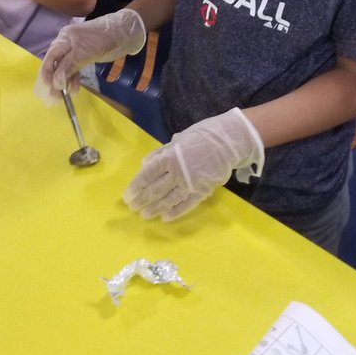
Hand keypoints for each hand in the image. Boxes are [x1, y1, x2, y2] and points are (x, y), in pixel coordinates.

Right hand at [35, 9, 145, 101]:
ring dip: (64, 82)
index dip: (47, 73)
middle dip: (54, 80)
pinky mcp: (85, 56)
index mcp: (64, 39)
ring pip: (65, 68)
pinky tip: (75, 89)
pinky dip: (74, 79)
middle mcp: (67, 44)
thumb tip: (55, 83)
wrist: (124, 32)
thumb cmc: (102, 39)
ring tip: (65, 97)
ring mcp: (76, 50)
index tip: (47, 88)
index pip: (50, 57)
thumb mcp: (84, 52)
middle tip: (55, 97)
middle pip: (56, 64)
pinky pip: (75, 68)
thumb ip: (69, 66)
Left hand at [123, 108, 264, 221]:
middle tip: (132, 207)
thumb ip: (161, 153)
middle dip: (141, 200)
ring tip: (144, 215)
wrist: (228, 142)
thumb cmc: (201, 137)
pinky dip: (175, 212)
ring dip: (154, 209)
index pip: (147, 175)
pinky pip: (186, 205)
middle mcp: (177, 173)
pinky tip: (165, 218)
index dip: (136, 186)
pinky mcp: (202, 192)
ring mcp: (190, 184)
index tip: (127, 194)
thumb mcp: (178, 140)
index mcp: (169, 157)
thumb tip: (146, 164)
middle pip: (155, 190)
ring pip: (168, 200)